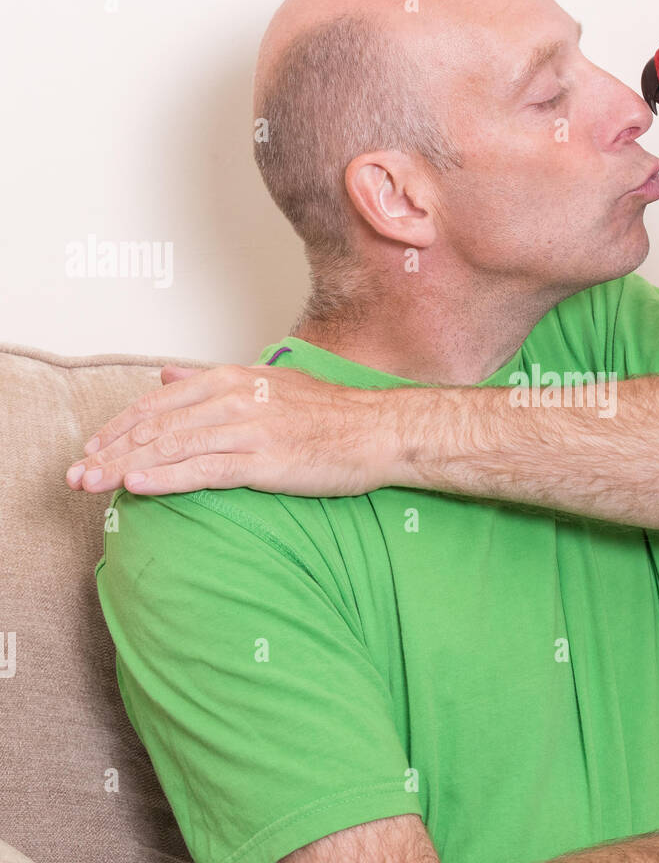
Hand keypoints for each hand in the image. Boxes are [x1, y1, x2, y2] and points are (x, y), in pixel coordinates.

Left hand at [63, 363, 406, 497]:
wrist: (379, 430)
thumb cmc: (329, 415)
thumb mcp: (266, 384)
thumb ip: (211, 382)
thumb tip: (164, 375)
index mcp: (232, 380)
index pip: (159, 403)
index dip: (119, 427)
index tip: (92, 448)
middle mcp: (234, 399)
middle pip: (157, 426)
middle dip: (110, 451)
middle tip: (76, 474)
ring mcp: (249, 429)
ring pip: (173, 448)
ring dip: (125, 467)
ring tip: (93, 485)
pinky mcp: (265, 461)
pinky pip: (205, 471)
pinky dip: (166, 478)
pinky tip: (138, 487)